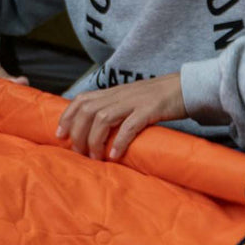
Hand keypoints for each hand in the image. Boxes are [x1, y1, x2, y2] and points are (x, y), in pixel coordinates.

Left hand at [57, 74, 186, 160]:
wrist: (185, 88)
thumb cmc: (156, 99)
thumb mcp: (129, 100)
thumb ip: (113, 110)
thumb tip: (94, 131)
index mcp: (113, 92)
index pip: (81, 99)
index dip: (67, 116)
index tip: (59, 135)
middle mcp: (119, 94)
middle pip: (87, 111)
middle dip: (78, 133)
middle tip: (80, 153)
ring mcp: (134, 101)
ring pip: (103, 118)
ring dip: (95, 140)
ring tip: (95, 157)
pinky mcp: (150, 109)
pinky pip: (129, 125)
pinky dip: (119, 141)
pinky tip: (115, 155)